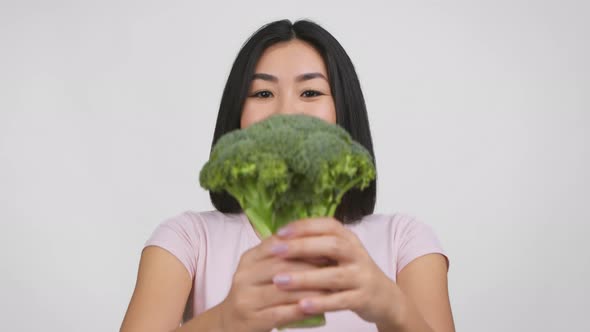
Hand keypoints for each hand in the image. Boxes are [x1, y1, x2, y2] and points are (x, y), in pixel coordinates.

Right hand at [218, 235, 328, 331]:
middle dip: (311, 267)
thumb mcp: (261, 270)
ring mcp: (246, 299)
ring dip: (311, 289)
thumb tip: (317, 241)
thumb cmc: (254, 293)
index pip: (277, 244)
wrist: (230, 323)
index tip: (327, 247)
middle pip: (282, 266)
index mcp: (249, 259)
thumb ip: (281, 256)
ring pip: (284, 290)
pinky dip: (301, 309)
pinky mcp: (252, 320)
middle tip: (334, 268)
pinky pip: (281, 313)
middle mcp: (244, 276)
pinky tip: (316, 307)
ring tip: (331, 289)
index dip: (303, 245)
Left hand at [270, 218, 399, 324]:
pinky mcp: (363, 298)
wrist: (384, 297)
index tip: (279, 233)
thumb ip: (316, 245)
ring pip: (334, 275)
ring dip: (304, 278)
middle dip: (301, 247)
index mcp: (349, 239)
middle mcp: (357, 254)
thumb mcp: (339, 254)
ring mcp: (362, 276)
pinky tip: (301, 305)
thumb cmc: (352, 272)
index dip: (303, 227)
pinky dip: (321, 303)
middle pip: (331, 245)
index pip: (327, 225)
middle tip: (275, 251)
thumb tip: (279, 240)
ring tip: (279, 281)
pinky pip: (341, 301)